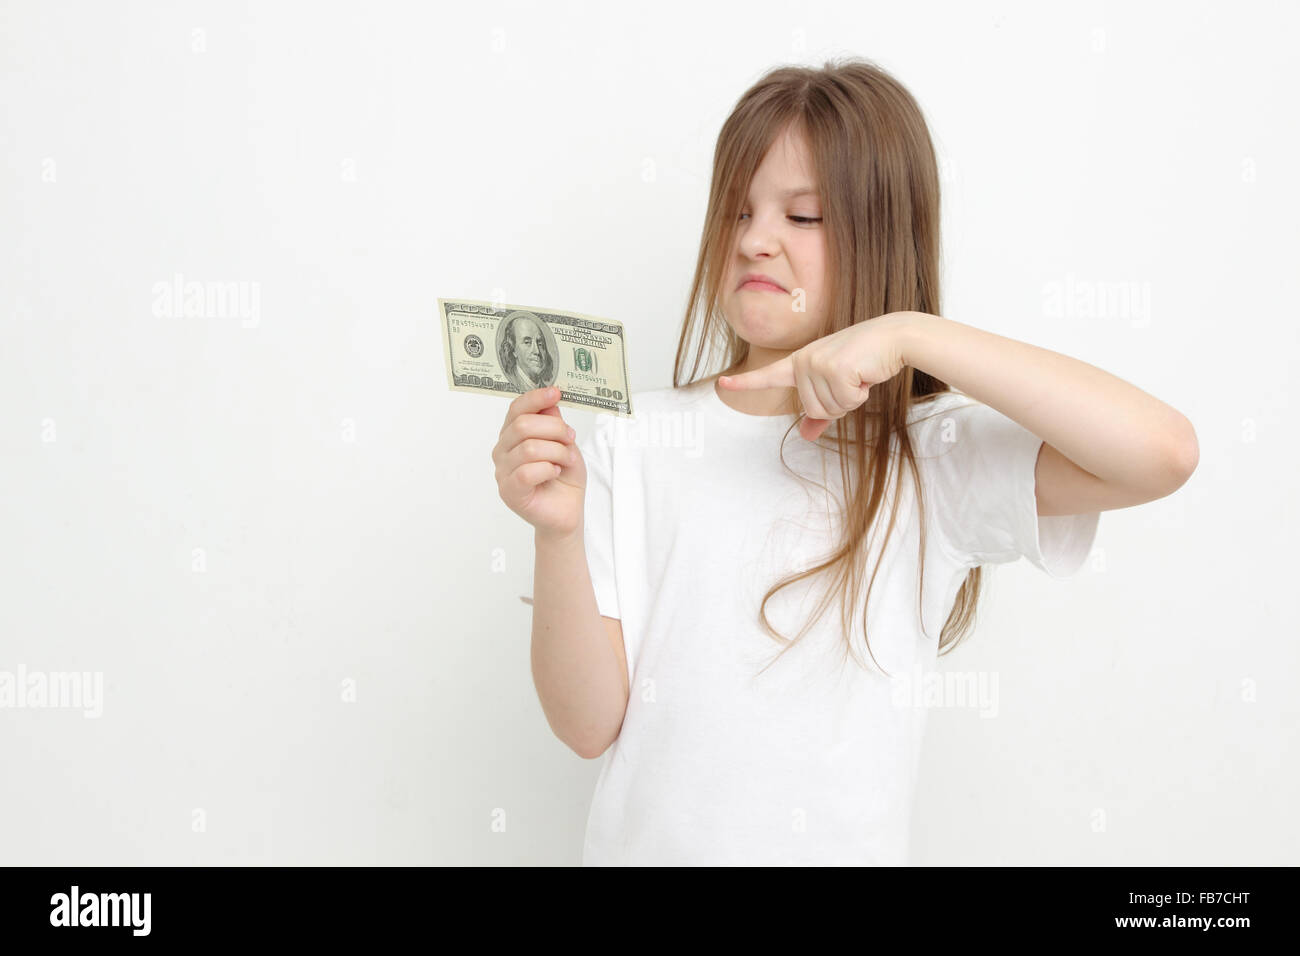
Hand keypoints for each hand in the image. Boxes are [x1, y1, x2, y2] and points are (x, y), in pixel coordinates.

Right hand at [492, 386, 585, 537]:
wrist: (566, 512)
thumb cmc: (564, 478)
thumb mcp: (565, 444)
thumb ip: (554, 423)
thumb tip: (550, 401)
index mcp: (512, 435)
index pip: (516, 409)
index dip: (536, 398)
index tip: (556, 392)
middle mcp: (503, 451)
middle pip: (523, 425)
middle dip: (554, 429)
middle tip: (570, 438)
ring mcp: (503, 472)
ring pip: (528, 448)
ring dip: (556, 452)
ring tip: (566, 461)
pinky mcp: (509, 492)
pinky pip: (526, 472)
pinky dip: (548, 469)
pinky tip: (555, 473)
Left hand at [718, 313, 910, 440]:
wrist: (893, 336)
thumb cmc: (865, 361)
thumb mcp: (838, 385)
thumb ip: (820, 413)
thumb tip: (805, 437)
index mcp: (800, 362)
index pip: (767, 375)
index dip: (744, 382)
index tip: (722, 383)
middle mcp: (803, 361)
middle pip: (813, 410)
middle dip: (838, 404)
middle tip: (851, 379)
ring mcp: (817, 363)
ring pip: (828, 409)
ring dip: (850, 399)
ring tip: (858, 374)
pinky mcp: (835, 368)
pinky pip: (845, 403)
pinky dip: (861, 394)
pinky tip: (865, 373)